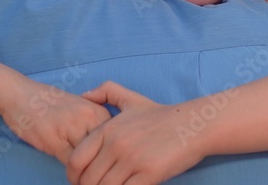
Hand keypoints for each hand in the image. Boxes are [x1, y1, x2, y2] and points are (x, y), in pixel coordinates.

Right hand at [0, 79, 111, 163]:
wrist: (22, 96)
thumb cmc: (53, 104)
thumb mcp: (82, 109)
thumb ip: (97, 127)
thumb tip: (110, 152)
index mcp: (100, 111)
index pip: (117, 141)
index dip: (112, 154)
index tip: (109, 163)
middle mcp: (90, 118)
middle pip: (105, 151)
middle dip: (102, 163)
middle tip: (98, 170)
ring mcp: (73, 129)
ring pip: (90, 159)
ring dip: (88, 168)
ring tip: (86, 172)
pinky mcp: (55, 141)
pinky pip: (71, 164)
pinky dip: (74, 170)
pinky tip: (72, 170)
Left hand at [66, 82, 205, 184]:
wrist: (193, 124)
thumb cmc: (162, 115)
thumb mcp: (132, 98)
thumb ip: (106, 92)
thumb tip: (84, 96)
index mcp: (108, 129)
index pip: (76, 160)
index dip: (74, 176)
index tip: (81, 181)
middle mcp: (116, 144)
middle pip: (88, 179)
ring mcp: (132, 159)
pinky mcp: (149, 173)